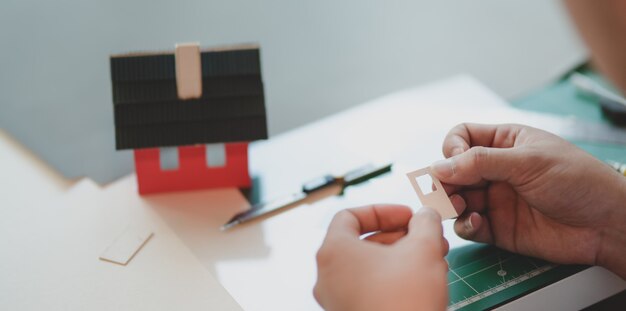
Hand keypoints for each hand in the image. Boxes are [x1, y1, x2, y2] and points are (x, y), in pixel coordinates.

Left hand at [314, 205, 448, 310]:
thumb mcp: (423, 249)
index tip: (407, 216)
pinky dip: (393, 278)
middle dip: (399, 235)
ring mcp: (336, 299)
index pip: (349, 216)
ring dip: (401, 256)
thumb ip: (424, 223)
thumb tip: (426, 215)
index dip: (382, 211)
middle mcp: (328, 275)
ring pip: (369, 266)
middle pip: (361, 241)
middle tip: (425, 236)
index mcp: (333, 252)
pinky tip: (423, 280)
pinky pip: (369, 288)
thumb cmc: (405, 300)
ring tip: (433, 258)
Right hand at [431, 123, 625, 277]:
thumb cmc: (578, 181)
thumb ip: (482, 162)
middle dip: (445, 180)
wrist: (606, 224)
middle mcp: (496, 169)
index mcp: (505, 143)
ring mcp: (495, 198)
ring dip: (451, 203)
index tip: (455, 162)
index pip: (462, 137)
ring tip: (461, 207)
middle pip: (453, 170)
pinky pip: (468, 225)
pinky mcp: (497, 227)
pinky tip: (478, 223)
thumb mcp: (528, 162)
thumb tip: (439, 166)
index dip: (452, 149)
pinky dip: (465, 225)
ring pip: (456, 198)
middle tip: (447, 192)